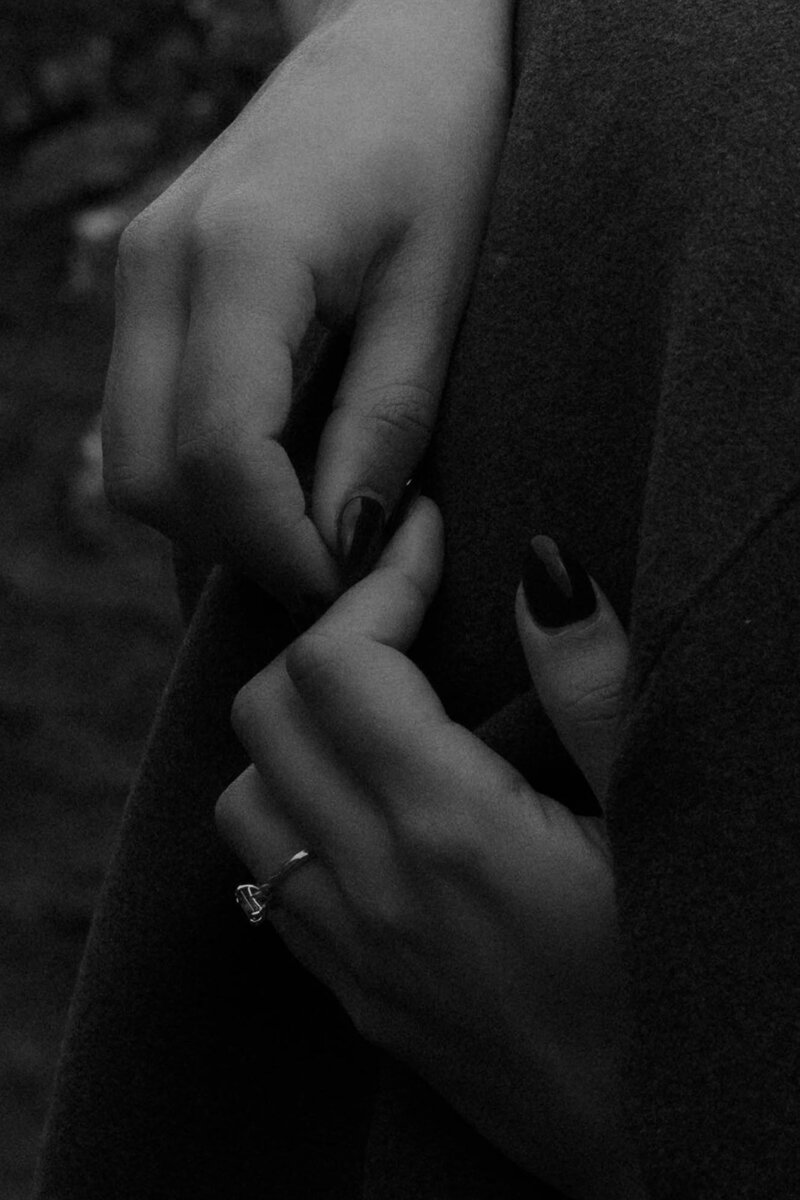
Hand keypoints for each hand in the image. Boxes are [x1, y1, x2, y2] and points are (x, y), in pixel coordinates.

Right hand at [102, 0, 512, 608]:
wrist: (388, 42)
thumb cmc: (441, 141)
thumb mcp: (442, 284)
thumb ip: (386, 420)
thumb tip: (344, 545)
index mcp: (240, 254)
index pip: (218, 455)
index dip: (280, 547)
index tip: (351, 583)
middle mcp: (158, 269)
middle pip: (150, 479)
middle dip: (240, 549)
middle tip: (339, 564)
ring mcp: (139, 279)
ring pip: (134, 465)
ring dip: (219, 521)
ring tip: (320, 521)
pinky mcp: (148, 294)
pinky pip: (148, 426)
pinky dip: (206, 481)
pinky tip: (285, 476)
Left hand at [217, 503, 646, 1198]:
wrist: (664, 1150)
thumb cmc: (680, 981)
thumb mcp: (656, 821)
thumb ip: (593, 687)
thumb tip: (540, 569)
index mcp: (448, 828)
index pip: (338, 663)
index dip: (376, 578)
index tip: (421, 537)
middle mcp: (373, 886)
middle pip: (266, 713)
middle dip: (324, 638)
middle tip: (400, 617)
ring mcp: (350, 950)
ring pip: (246, 798)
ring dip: (292, 731)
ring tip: (375, 707)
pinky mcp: (354, 995)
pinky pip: (268, 879)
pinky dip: (291, 810)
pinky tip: (364, 805)